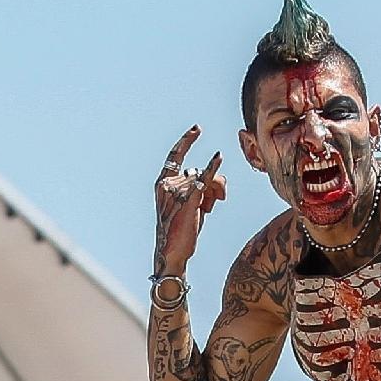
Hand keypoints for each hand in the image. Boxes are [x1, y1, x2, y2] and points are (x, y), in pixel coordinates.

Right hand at [152, 126, 225, 277]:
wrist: (174, 251)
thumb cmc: (182, 227)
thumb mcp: (189, 202)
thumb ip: (201, 184)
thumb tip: (215, 171)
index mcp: (162, 183)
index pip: (175, 155)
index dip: (186, 140)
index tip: (197, 128)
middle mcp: (166, 185)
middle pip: (197, 171)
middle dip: (210, 185)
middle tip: (215, 202)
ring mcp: (176, 193)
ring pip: (204, 180)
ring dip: (213, 194)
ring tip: (208, 210)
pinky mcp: (188, 201)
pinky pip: (203, 180)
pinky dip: (213, 169)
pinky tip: (218, 157)